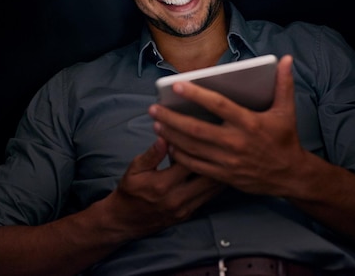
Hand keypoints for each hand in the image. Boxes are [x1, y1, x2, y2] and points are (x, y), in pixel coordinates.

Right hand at [106, 136, 223, 237]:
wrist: (126, 221)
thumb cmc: (130, 191)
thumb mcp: (135, 168)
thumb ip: (152, 154)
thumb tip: (165, 136)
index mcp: (162, 184)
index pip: (188, 160)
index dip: (198, 146)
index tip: (205, 133)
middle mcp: (177, 198)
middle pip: (207, 176)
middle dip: (217, 159)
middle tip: (224, 143)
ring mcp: (185, 208)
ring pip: (213, 189)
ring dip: (221, 172)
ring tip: (228, 155)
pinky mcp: (189, 214)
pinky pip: (209, 198)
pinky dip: (216, 184)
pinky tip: (221, 172)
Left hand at [148, 55, 305, 196]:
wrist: (290, 176)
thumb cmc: (285, 139)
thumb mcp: (287, 110)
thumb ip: (284, 83)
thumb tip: (286, 59)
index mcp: (249, 123)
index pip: (218, 105)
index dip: (197, 94)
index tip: (178, 85)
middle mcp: (236, 142)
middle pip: (196, 129)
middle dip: (172, 118)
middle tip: (154, 108)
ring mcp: (228, 161)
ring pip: (192, 147)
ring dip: (171, 136)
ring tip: (156, 124)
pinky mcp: (224, 175)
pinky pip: (196, 165)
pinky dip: (180, 156)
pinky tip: (169, 146)